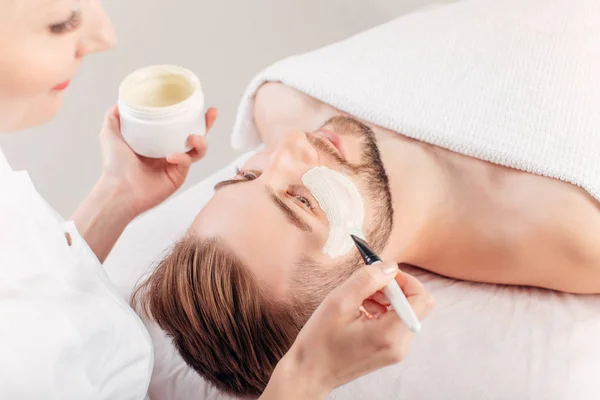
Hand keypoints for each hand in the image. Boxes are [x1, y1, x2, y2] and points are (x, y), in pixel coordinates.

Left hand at [98, 105, 217, 216]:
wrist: (119, 190)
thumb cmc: (114, 166)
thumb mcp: (110, 134)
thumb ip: (114, 116)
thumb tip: (122, 101)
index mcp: (156, 141)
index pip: (176, 125)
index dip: (187, 115)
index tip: (193, 102)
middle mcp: (168, 151)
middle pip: (194, 135)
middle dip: (205, 124)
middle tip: (211, 113)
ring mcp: (175, 165)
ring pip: (198, 150)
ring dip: (201, 141)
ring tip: (193, 137)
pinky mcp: (179, 176)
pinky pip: (187, 162)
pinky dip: (182, 157)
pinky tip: (171, 156)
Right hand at [264, 263, 433, 398]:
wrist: (309, 373)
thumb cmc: (319, 342)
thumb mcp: (339, 302)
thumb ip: (368, 279)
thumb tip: (390, 266)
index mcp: (390, 334)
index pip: (422, 299)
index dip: (405, 280)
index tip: (382, 275)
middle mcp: (400, 345)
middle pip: (414, 304)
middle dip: (392, 289)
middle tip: (365, 288)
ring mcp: (396, 350)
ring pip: (404, 311)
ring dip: (385, 299)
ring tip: (358, 301)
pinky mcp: (390, 351)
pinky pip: (395, 322)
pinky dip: (381, 311)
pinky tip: (360, 311)